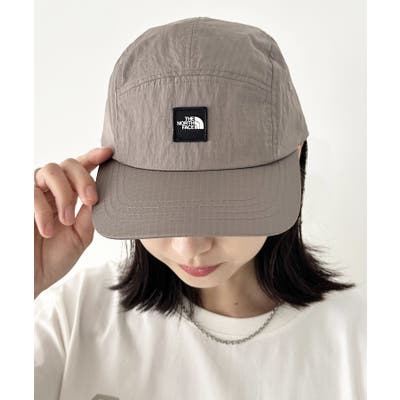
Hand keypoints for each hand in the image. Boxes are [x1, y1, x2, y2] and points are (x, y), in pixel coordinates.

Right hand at [34, 147, 112, 298]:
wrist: (31, 279)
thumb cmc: (54, 258)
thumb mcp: (81, 236)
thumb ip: (90, 215)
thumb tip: (102, 194)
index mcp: (69, 195)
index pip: (81, 169)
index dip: (93, 157)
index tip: (108, 153)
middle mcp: (51, 190)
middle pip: (68, 164)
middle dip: (83, 178)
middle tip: (91, 200)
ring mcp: (34, 194)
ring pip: (50, 170)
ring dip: (64, 193)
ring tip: (66, 221)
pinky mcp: (18, 201)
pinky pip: (31, 191)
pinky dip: (43, 210)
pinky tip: (48, 229)